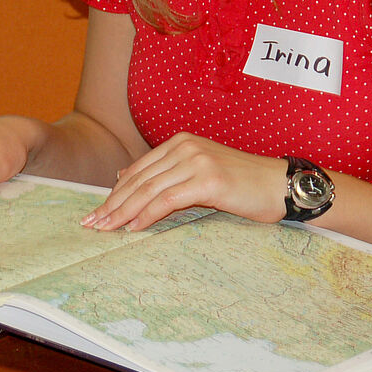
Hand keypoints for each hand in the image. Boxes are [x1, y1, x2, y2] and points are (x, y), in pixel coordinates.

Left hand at [81, 133, 284, 231]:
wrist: (280, 185)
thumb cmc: (243, 185)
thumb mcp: (200, 172)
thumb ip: (168, 174)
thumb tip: (126, 180)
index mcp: (180, 142)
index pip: (138, 170)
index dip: (115, 193)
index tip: (97, 212)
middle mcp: (185, 147)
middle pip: (139, 179)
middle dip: (112, 203)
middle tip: (91, 224)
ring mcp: (196, 161)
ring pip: (149, 190)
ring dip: (123, 212)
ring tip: (105, 229)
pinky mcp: (208, 179)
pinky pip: (168, 199)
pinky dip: (147, 215)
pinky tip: (134, 228)